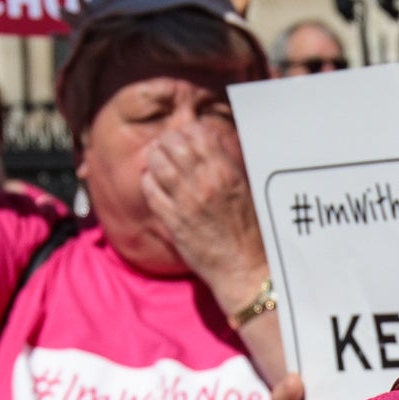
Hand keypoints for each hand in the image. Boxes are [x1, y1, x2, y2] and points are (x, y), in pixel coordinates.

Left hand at [138, 107, 266, 302]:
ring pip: (158, 164)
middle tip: (166, 145)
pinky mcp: (173, 222)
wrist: (245, 269)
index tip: (185, 135)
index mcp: (227, 173)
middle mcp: (205, 183)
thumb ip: (228, 166)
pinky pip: (151, 192)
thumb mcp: (247, 191)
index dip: (188, 130)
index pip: (199, 134)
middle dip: (167, 141)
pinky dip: (148, 182)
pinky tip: (152, 182)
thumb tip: (211, 145)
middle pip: (174, 144)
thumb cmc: (250, 232)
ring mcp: (186, 203)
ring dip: (154, 158)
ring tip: (156, 160)